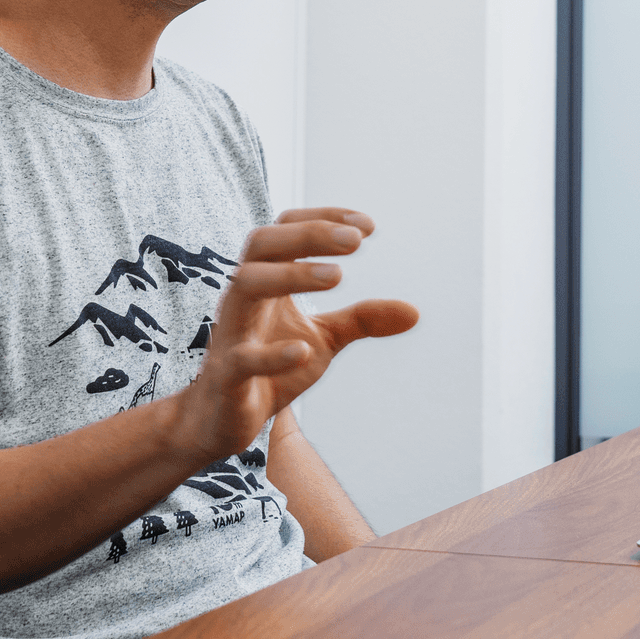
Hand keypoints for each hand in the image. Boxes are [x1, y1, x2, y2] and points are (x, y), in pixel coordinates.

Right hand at [168, 208, 418, 460]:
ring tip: (338, 277)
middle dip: (309, 235)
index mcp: (265, 281)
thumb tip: (415, 312)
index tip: (368, 227)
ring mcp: (232, 333)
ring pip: (246, 285)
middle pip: (263, 243)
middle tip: (356, 241)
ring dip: (291, 276)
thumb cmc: (271, 368)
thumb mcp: (324, 339)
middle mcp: (244, 297)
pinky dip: (272, 354)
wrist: (224, 419)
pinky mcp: (227, 376)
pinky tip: (304, 351)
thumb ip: (362, 320)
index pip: (285, 228)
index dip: (324, 219)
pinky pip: (242, 358)